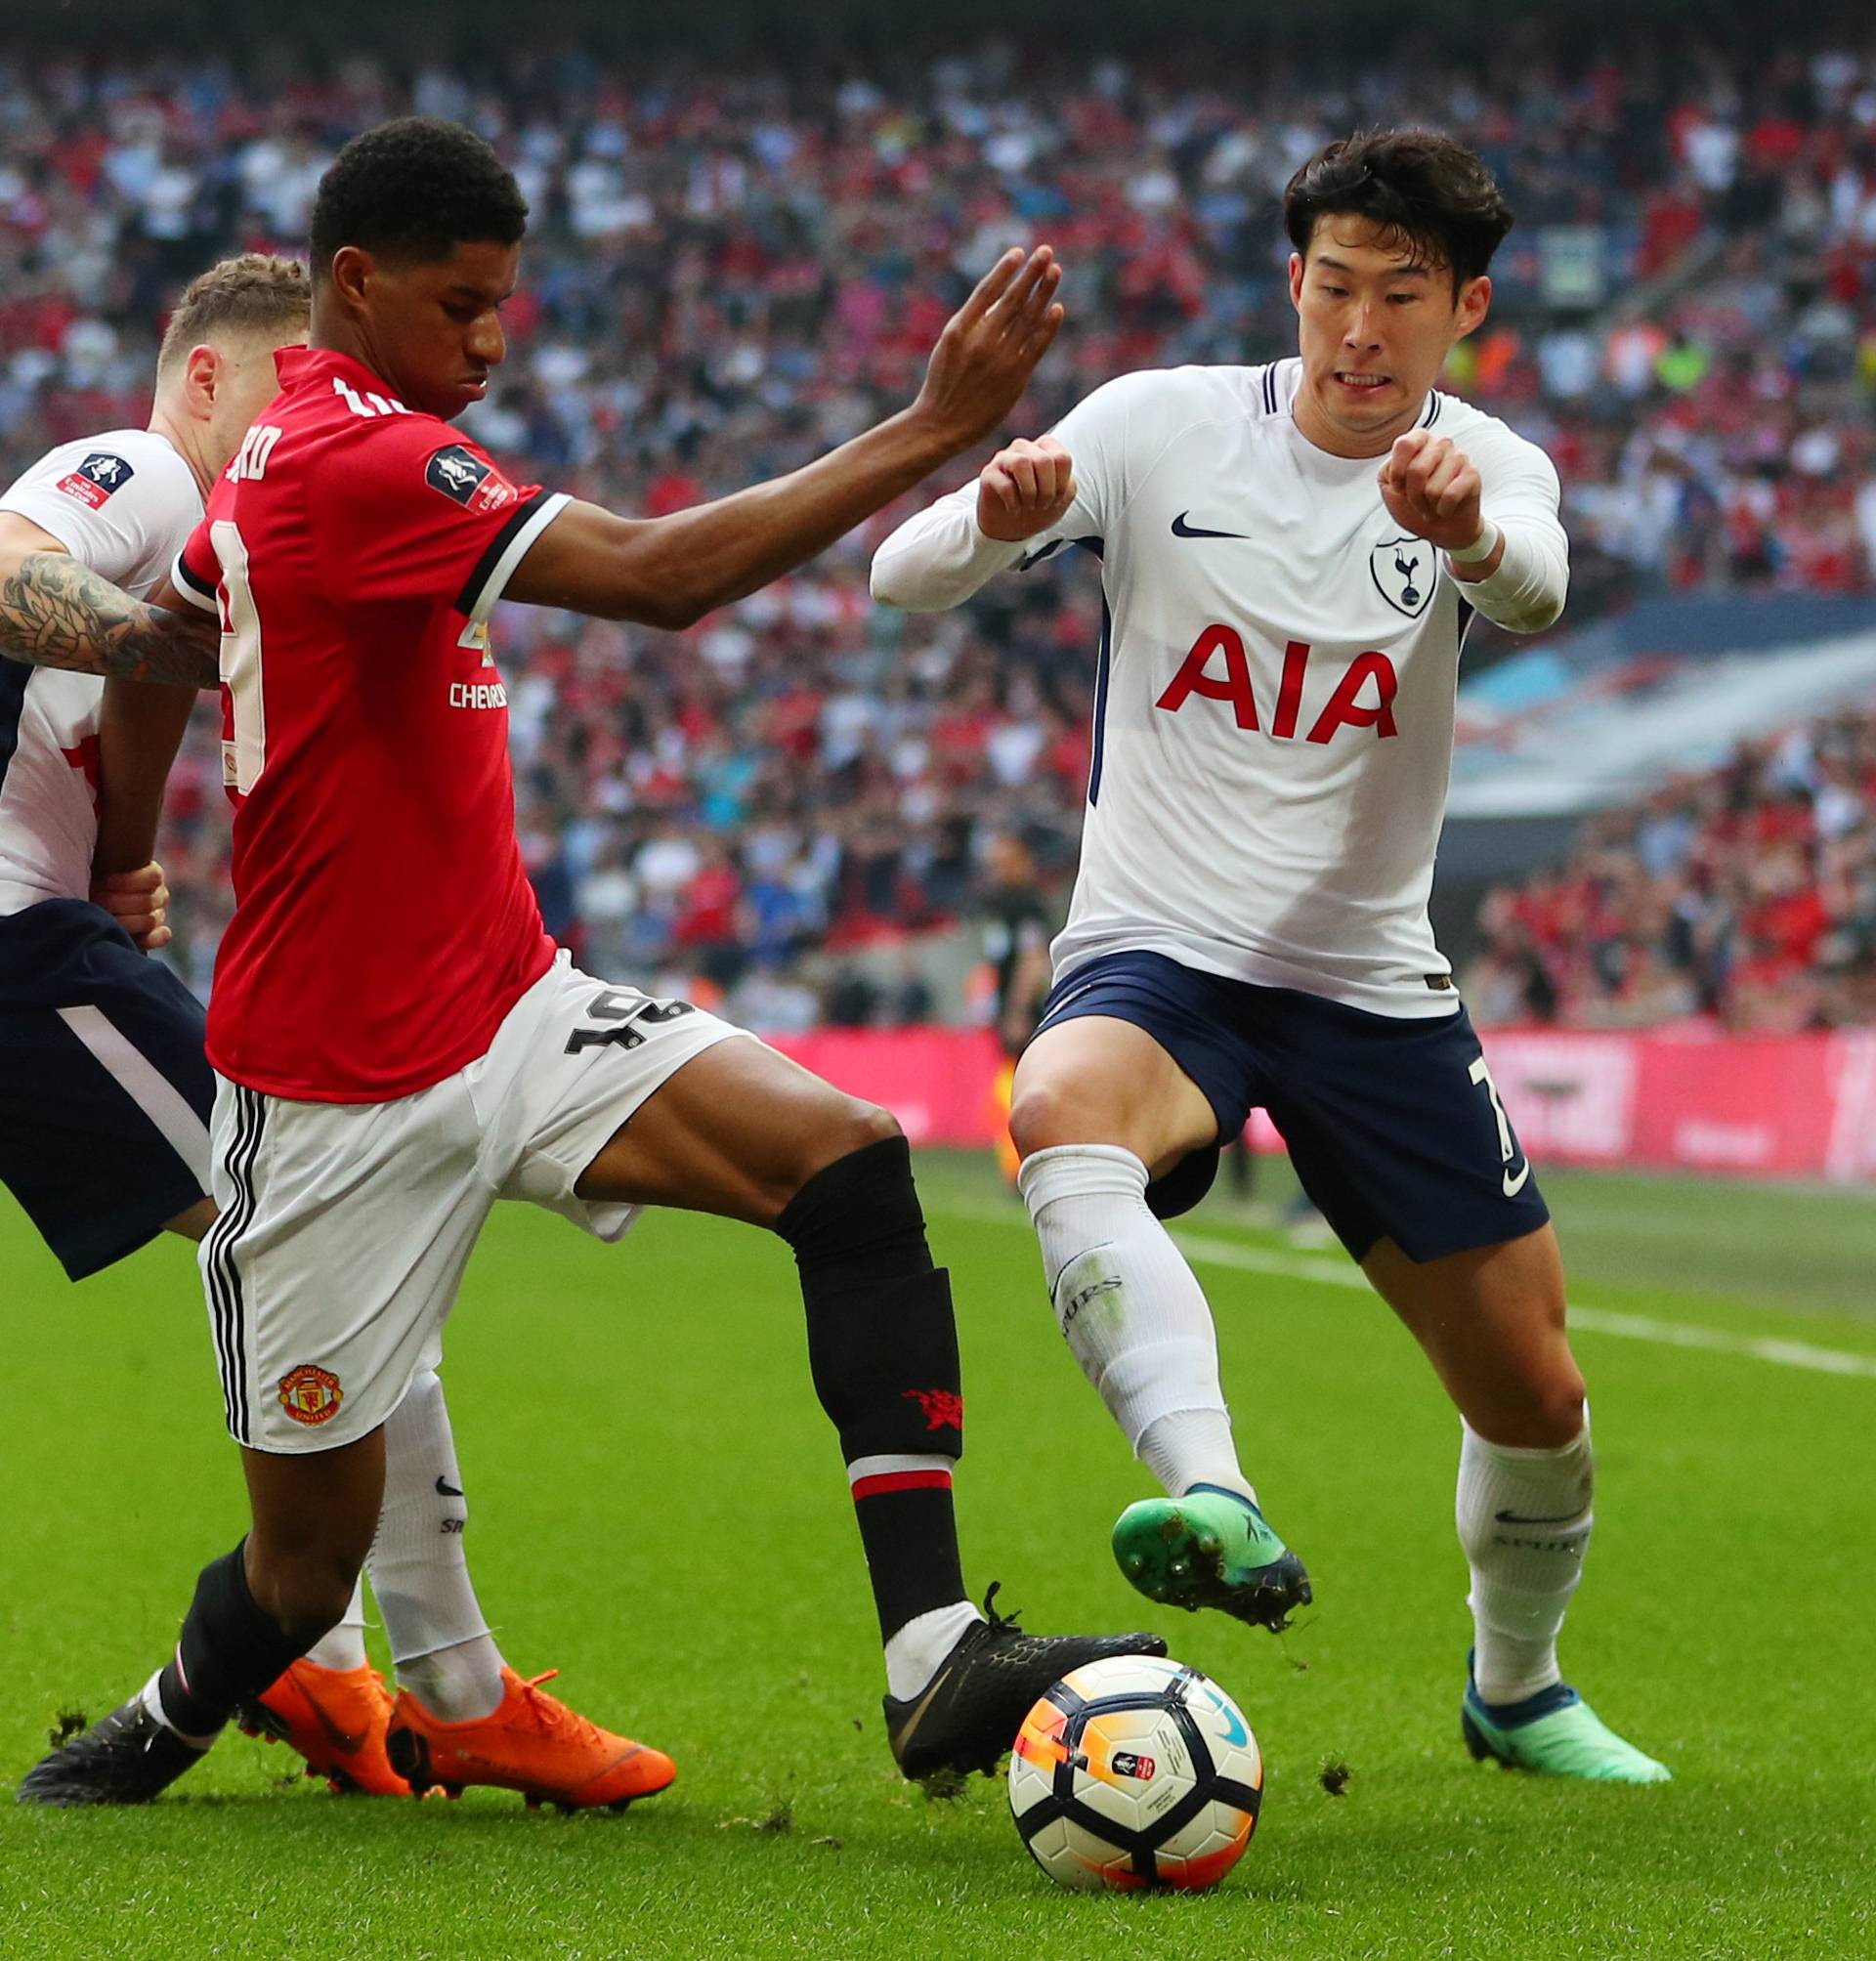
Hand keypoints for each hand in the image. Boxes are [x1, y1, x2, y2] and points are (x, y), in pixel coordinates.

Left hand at [92, 860, 170, 950]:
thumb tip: (100, 836)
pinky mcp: (154, 935)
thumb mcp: (100, 863)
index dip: (127, 881)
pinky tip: (133, 936)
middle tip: (95, 900)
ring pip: (151, 920)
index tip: (102, 880)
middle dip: (117, 902)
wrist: (89, 898)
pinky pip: (161, 936)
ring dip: (125, 920)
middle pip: (148, 901)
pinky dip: (151, 938)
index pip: (153, 877)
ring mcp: (158, 915)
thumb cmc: (94, 878)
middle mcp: (159, 895)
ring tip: (102, 917)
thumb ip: (108, 858)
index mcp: (152, 875)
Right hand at [911, 247, 1065, 454]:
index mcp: (960, 329)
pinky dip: (1048, 327)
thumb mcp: (948, 347)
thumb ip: (972, 323)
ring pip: (1027, 319)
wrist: (941, 425)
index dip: (1005, 270)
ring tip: (1055, 271)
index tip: (1019, 252)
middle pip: (1012, 299)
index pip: (987, 291)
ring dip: (1043, 293)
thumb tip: (998, 302)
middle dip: (1031, 273)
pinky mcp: (1015, 378)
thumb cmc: (943, 384)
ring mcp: (1000, 359)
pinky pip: (1036, 346)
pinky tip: (1057, 308)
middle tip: (1046, 251)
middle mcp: (981, 341)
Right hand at [976, 436, 1076, 542]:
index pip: (1062, 458)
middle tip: (1042, 506)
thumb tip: (1064, 481)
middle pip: (1044, 461)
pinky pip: (1004, 484)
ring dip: (1030, 492)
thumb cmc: (1037, 507)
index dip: (1062, 484)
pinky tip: (1014, 511)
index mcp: (1044, 448)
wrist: (1010, 528)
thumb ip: (1068, 485)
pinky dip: (1014, 503)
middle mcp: (1024, 448)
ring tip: (1029, 506)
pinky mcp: (988, 474)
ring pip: (1022, 463)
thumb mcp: (1061, 499)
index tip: (1056, 500)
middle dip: (1047, 491)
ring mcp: (1004, 458)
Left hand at [1377, 429, 1485, 554]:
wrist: (1439, 528)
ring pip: (1433, 488)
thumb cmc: (1414, 505)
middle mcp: (1441, 444)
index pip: (1405, 444)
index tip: (1399, 487)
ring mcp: (1458, 457)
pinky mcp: (1471, 474)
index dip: (1397, 473)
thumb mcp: (1389, 487)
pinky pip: (1450, 495)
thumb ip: (1387, 469)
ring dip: (1428, 505)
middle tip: (1418, 500)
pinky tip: (1445, 507)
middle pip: (1417, 470)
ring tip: (1432, 504)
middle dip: (1413, 496)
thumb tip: (1396, 464)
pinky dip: (1443, 509)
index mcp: (1419, 441)